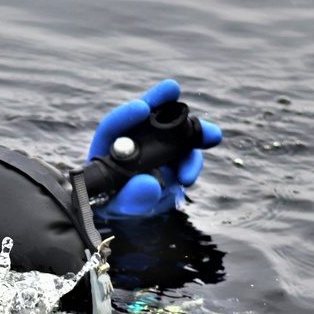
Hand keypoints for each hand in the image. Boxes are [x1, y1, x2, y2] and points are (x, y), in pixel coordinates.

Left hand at [87, 79, 221, 218]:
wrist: (127, 223)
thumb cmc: (112, 212)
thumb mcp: (116, 210)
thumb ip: (130, 199)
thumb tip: (150, 184)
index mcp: (107, 152)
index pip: (114, 127)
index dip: (126, 115)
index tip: (142, 107)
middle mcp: (131, 148)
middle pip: (147, 121)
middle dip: (163, 104)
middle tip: (173, 90)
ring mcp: (154, 157)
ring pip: (173, 138)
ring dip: (191, 135)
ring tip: (206, 141)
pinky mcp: (171, 168)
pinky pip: (185, 159)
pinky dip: (192, 161)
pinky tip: (188, 175)